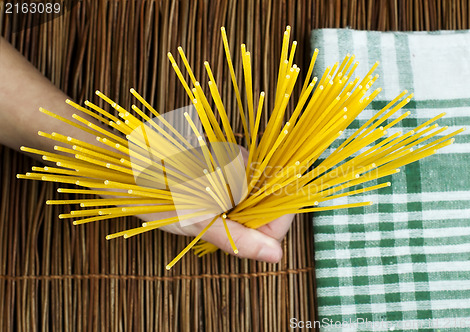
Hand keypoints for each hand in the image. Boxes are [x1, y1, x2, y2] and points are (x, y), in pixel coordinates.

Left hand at [137, 146, 294, 262]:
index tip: (257, 246)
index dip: (273, 229)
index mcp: (242, 169)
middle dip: (253, 224)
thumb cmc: (155, 191)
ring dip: (238, 218)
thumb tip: (274, 254)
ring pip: (252, 201)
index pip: (281, 203)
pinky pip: (237, 195)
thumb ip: (239, 238)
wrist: (123, 169)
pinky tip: (205, 210)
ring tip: (207, 218)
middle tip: (220, 230)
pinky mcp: (220, 169)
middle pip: (268, 203)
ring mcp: (231, 164)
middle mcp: (241, 162)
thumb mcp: (198, 221)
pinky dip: (228, 210)